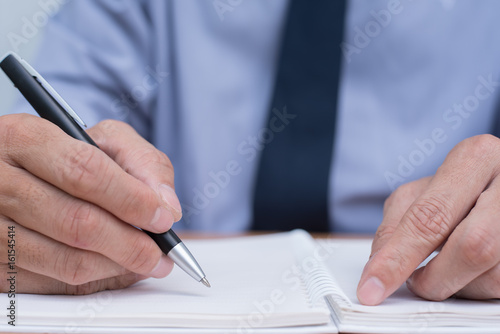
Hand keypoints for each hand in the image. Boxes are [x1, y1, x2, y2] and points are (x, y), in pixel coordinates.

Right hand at [0, 115, 181, 293]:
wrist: (19, 170)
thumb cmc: (68, 153)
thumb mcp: (105, 140)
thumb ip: (143, 162)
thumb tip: (167, 206)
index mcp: (25, 138)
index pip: (84, 172)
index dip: (131, 200)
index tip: (162, 218)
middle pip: (77, 222)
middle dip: (131, 244)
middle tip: (160, 253)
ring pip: (65, 259)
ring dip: (116, 267)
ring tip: (145, 262)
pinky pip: (51, 282)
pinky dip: (92, 281)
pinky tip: (114, 268)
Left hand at [357, 134, 499, 304]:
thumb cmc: (466, 185)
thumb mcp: (428, 188)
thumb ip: (398, 221)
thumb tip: (379, 265)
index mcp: (475, 159)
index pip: (430, 216)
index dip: (397, 258)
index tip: (371, 287)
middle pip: (473, 246)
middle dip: (433, 279)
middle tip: (412, 286)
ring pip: (493, 275)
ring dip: (457, 285)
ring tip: (445, 269)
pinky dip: (475, 287)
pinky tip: (468, 272)